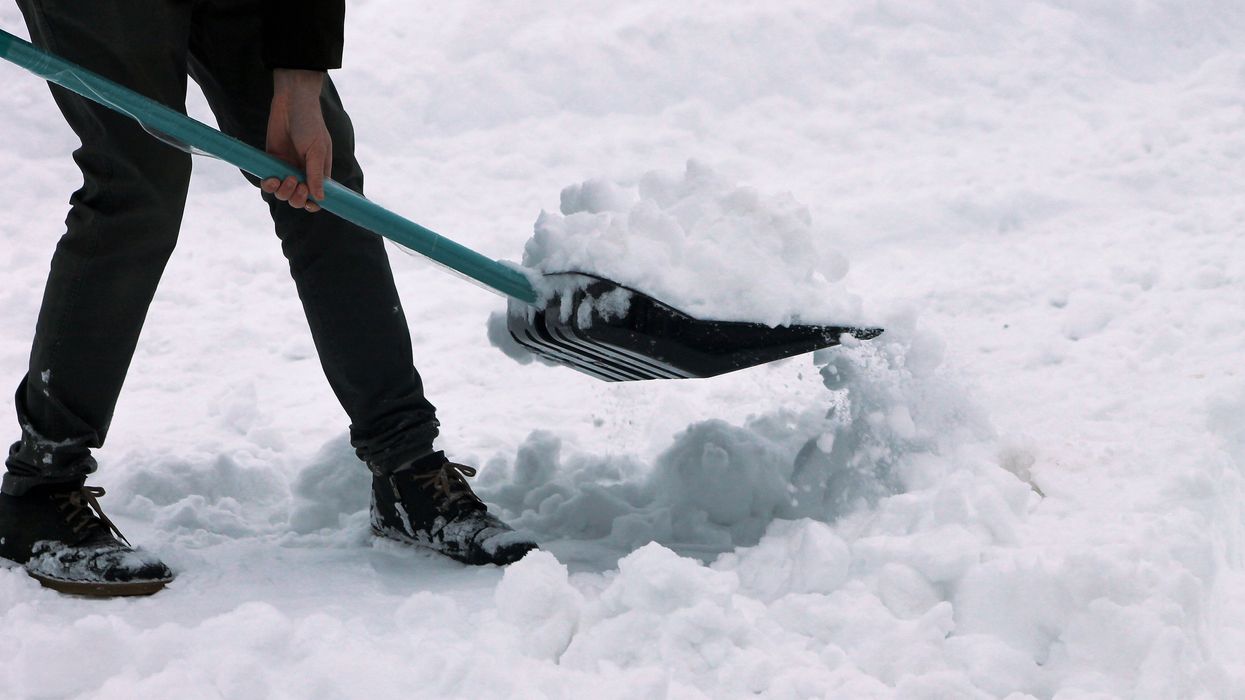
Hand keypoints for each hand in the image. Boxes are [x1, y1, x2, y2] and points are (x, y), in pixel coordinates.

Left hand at [262, 69, 331, 212]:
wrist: (291, 103)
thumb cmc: (310, 124)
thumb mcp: (317, 150)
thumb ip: (316, 174)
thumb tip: (320, 198)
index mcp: (319, 172)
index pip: (317, 197)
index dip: (312, 205)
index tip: (309, 203)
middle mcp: (303, 173)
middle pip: (298, 199)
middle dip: (297, 198)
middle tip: (297, 183)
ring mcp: (287, 168)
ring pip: (283, 194)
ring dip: (284, 191)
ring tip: (287, 177)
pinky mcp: (271, 162)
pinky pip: (268, 182)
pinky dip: (269, 184)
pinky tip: (271, 178)